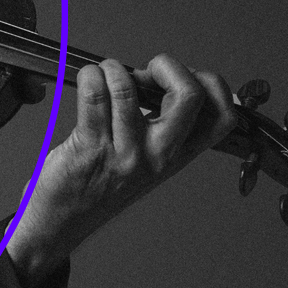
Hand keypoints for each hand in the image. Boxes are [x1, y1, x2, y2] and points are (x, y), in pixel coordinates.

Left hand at [6, 54, 235, 286]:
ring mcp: (126, 152)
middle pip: (189, 96)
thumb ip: (164, 127)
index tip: (182, 78)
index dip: (210, 84)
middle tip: (146, 72)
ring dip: (112, 69)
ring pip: (127, 88)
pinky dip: (90, 77)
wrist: (63, 221)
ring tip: (106, 76)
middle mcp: (158, 155)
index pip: (223, 116)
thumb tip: (162, 79)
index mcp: (178, 155)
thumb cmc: (101, 185)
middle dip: (168, 67)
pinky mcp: (91, 147)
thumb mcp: (149, 161)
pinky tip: (89, 81)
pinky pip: (94, 96)